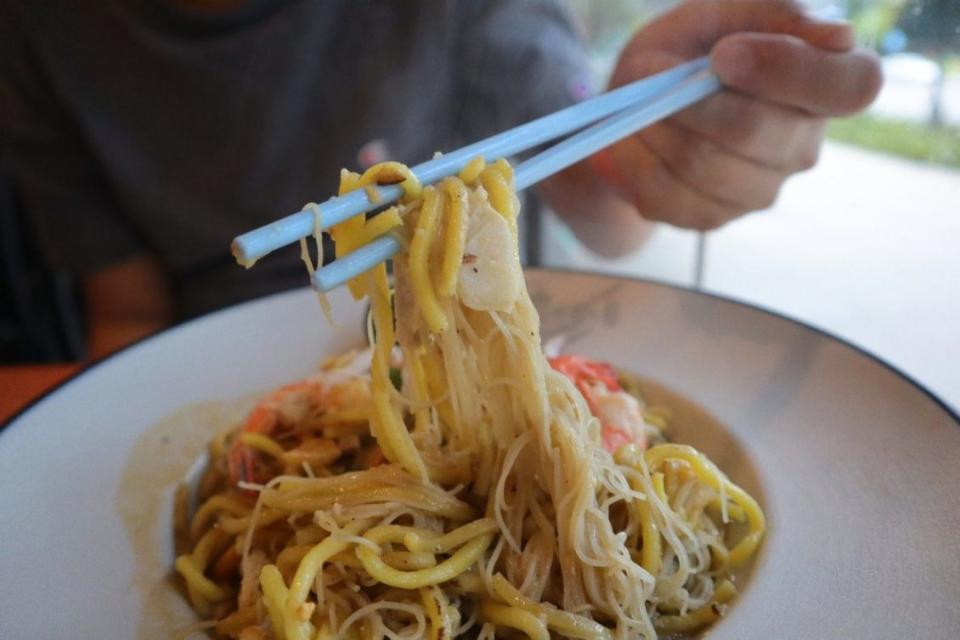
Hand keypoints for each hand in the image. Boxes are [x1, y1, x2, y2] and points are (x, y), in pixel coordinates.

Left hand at [592, 0, 882, 229]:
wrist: (641, 102)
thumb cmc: (695, 46)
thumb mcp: (725, 10)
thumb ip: (775, 13)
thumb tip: (837, 39)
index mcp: (828, 84)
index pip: (853, 87)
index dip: (791, 71)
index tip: (725, 54)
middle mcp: (803, 146)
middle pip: (753, 131)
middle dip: (690, 99)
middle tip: (654, 72)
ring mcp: (760, 190)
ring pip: (701, 165)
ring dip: (656, 126)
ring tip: (641, 101)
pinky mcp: (713, 216)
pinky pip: (667, 194)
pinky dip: (637, 159)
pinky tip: (634, 136)